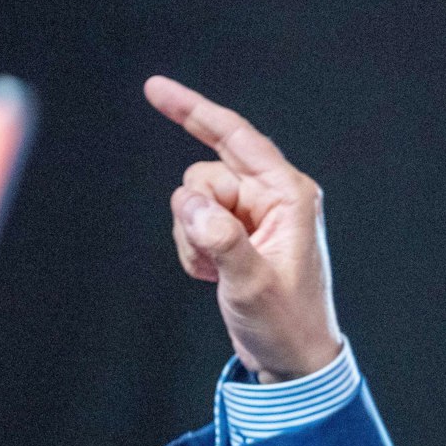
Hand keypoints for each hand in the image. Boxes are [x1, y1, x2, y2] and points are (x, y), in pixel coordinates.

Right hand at [145, 76, 342, 383]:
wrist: (292, 358)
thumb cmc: (285, 322)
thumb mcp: (252, 283)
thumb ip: (221, 240)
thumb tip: (191, 206)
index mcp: (288, 195)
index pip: (236, 137)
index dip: (193, 110)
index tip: (154, 87)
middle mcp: (271, 197)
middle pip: (204, 174)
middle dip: (194, 213)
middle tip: (213, 256)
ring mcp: (252, 216)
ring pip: (191, 200)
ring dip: (191, 237)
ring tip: (217, 272)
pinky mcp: (235, 235)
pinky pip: (191, 223)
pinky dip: (191, 249)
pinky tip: (213, 276)